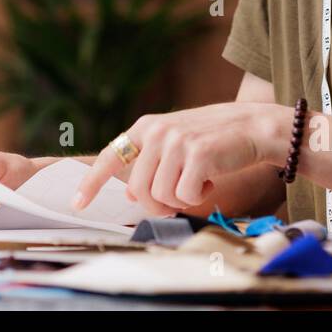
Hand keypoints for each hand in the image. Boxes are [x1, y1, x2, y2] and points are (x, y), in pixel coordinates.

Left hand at [72, 103, 291, 216]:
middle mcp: (157, 131)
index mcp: (146, 127)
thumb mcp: (175, 142)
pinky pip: (185, 196)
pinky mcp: (197, 154)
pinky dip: (198, 196)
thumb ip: (150, 162)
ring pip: (160, 196)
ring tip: (197, 182)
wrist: (254, 127)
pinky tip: (209, 180)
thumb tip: (128, 193)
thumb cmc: (214, 140)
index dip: (91, 183)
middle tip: (176, 199)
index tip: (77, 204)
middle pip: (138, 190)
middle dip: (156, 204)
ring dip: (179, 200)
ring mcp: (176, 141)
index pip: (111, 156)